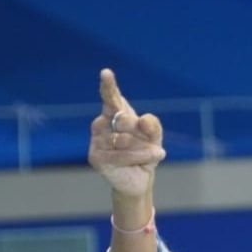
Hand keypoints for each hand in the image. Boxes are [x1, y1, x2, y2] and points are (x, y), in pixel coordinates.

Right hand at [89, 69, 164, 198]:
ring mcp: (96, 140)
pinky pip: (121, 155)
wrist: (140, 178)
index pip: (111, 97)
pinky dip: (141, 156)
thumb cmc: (145, 151)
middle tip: (149, 142)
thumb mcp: (154, 137)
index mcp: (114, 113)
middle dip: (141, 132)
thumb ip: (153, 126)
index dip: (109, 86)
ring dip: (144, 148)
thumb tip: (143, 120)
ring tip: (152, 154)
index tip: (106, 73)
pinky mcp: (96, 157)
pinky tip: (155, 157)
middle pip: (124, 119)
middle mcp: (101, 124)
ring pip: (124, 140)